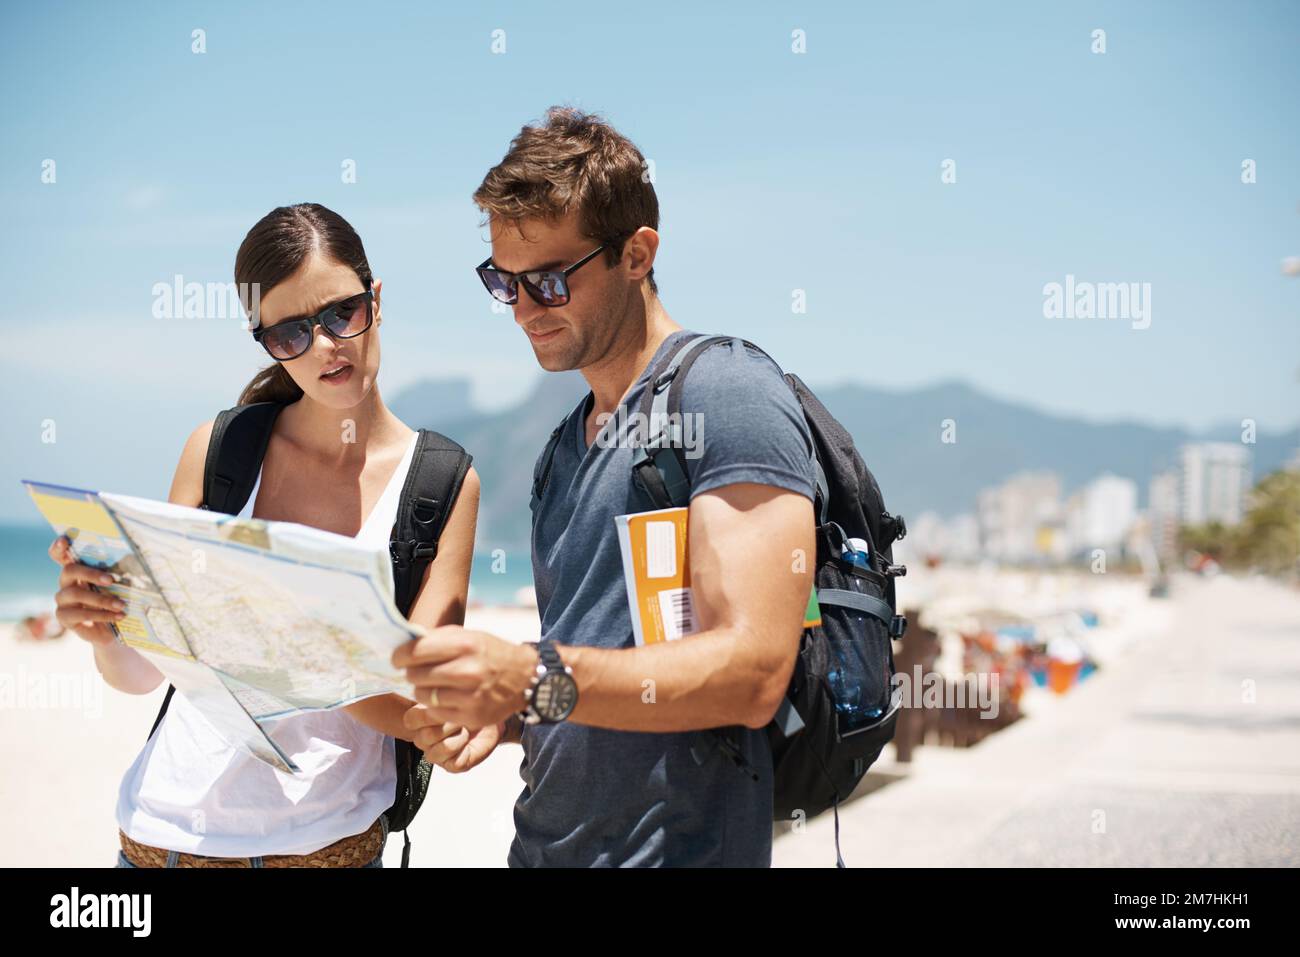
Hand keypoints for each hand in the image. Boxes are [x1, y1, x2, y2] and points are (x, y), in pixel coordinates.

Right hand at [48, 536, 125, 645]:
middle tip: (111, 579)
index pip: (61, 555)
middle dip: (91, 573)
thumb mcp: (120, 586)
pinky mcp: (64, 618)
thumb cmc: (116, 601)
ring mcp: (63, 600)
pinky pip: (81, 614)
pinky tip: (119, 616)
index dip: (58, 548)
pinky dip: (102, 615)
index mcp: (78, 570)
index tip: (63, 540)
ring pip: (76, 594)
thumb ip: (119, 573)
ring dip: (102, 599)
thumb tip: (135, 559)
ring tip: (122, 604)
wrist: (113, 630)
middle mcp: (66, 582)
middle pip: (69, 570)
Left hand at [392, 625, 537, 729]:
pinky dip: (434, 706)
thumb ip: (439, 638)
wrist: (526, 679)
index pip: (416, 652)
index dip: (400, 656)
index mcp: (466, 645)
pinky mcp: (472, 717)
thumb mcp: (470, 636)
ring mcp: (470, 697)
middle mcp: (468, 671)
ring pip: (422, 696)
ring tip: (430, 685)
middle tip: (415, 672)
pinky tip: (443, 698)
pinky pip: (436, 713)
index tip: (397, 658)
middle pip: (416, 675)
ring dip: (421, 691)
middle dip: (411, 673)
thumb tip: (406, 642)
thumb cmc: (492, 654)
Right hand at [403, 704, 502, 772]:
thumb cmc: (469, 706)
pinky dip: (466, 751)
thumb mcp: (453, 696)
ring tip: (465, 731)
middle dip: (449, 724)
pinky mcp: (451, 766)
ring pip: (439, 751)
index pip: (411, 720)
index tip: (443, 707)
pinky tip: (468, 744)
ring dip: (459, 738)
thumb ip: (438, 698)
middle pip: (426, 736)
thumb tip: (433, 699)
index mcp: (419, 720)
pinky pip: (454, 763)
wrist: (489, 717)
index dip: (428, 714)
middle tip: (460, 719)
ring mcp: (435, 754)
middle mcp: (423, 738)